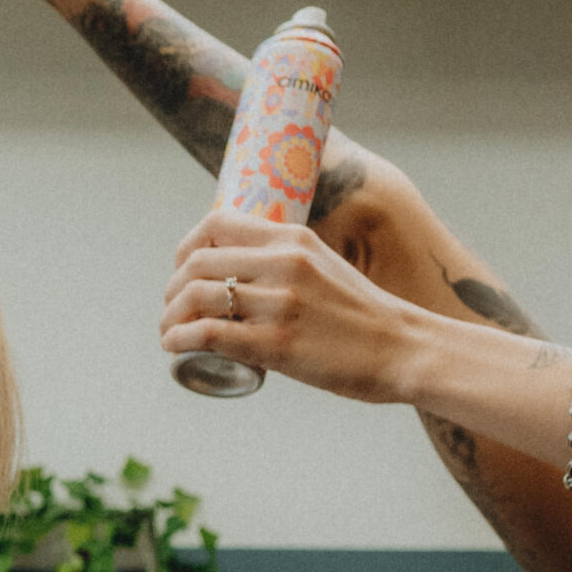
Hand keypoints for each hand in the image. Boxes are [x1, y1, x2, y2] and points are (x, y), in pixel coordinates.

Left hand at [161, 210, 429, 403]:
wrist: (403, 348)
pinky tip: (174, 346)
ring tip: (169, 333)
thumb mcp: (325, 267)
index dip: (185, 248)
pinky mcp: (275, 344)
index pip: (216, 223)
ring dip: (168, 318)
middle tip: (172, 311)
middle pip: (196, 263)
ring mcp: (279, 304)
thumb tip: (243, 276)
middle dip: (171, 289)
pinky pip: (207, 333)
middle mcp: (283, 264)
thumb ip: (287, 264)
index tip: (181, 271)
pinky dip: (179, 338)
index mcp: (294, 239)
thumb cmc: (361, 315)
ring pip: (194, 297)